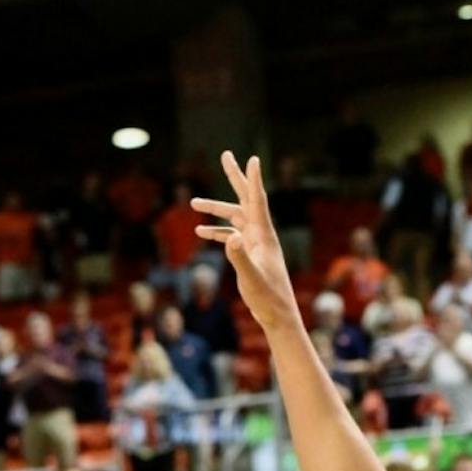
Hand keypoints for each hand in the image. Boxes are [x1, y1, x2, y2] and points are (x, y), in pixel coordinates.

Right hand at [191, 154, 298, 333]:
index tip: (252, 159)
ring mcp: (256, 244)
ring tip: (193, 202)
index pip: (257, 201)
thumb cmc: (268, 298)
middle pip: (246, 199)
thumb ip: (239, 257)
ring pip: (234, 218)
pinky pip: (232, 236)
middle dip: (235, 178)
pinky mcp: (250, 254)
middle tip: (226, 155)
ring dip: (215, 210)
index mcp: (264, 235)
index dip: (253, 179)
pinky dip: (218, 231)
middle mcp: (261, 235)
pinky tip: (201, 231)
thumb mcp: (251, 278)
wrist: (278, 315)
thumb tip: (230, 237)